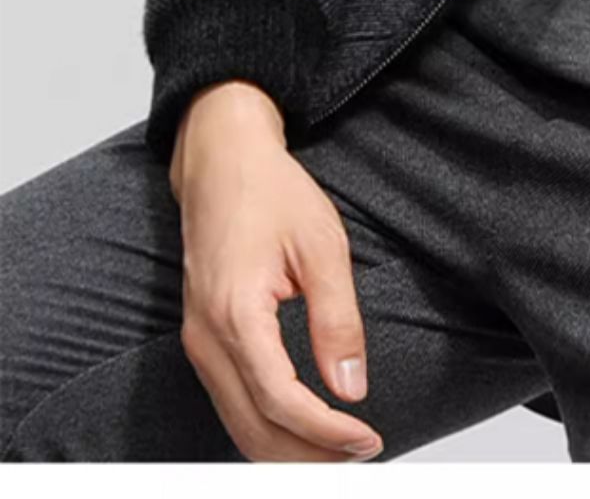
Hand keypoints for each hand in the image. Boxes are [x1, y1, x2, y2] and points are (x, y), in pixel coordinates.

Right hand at [171, 81, 385, 461]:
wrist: (220, 159)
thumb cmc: (270, 191)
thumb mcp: (322, 244)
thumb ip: (337, 319)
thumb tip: (351, 388)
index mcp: (235, 314)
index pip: (280, 401)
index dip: (325, 432)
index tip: (367, 439)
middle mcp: (206, 338)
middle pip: (253, 429)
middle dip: (308, 456)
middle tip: (361, 456)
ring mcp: (197, 342)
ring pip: (237, 425)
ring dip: (287, 449)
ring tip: (340, 451)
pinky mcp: (201, 339)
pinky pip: (230, 403)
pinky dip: (266, 427)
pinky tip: (303, 428)